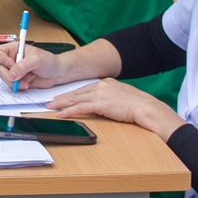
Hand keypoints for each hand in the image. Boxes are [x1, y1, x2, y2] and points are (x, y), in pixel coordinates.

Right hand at [0, 40, 72, 89]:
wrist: (57, 73)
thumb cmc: (49, 61)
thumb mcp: (37, 60)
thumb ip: (23, 66)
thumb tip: (11, 74)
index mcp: (14, 49)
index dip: (2, 60)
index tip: (12, 65)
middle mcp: (11, 60)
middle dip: (7, 75)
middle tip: (17, 79)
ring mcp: (14, 71)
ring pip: (4, 78)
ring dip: (14, 82)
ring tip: (26, 82)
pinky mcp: (17, 80)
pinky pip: (11, 85)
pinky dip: (18, 87)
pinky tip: (27, 84)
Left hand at [45, 79, 184, 139]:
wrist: (147, 108)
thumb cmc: (139, 105)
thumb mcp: (123, 97)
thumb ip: (112, 98)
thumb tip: (106, 104)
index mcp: (107, 83)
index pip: (85, 88)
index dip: (72, 93)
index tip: (63, 96)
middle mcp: (101, 86)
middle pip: (77, 92)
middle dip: (62, 97)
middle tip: (50, 100)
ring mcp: (100, 94)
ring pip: (75, 99)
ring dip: (61, 103)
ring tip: (50, 106)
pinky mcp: (100, 104)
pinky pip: (80, 108)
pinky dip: (69, 111)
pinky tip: (61, 114)